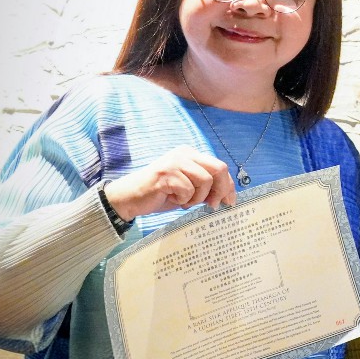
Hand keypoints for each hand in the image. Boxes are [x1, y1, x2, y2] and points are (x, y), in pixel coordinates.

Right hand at [102, 146, 234, 220]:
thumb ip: (206, 188)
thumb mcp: (189, 189)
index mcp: (191, 154)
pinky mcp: (166, 173)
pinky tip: (171, 198)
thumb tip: (229, 197)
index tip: (229, 201)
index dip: (228, 185)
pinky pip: (188, 189)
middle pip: (218, 169)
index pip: (220, 167)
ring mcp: (174, 162)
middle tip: (212, 205)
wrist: (129, 198)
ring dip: (197, 197)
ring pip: (205, 181)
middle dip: (220, 190)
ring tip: (183, 201)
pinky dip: (183, 199)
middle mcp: (184, 153)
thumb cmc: (160, 194)